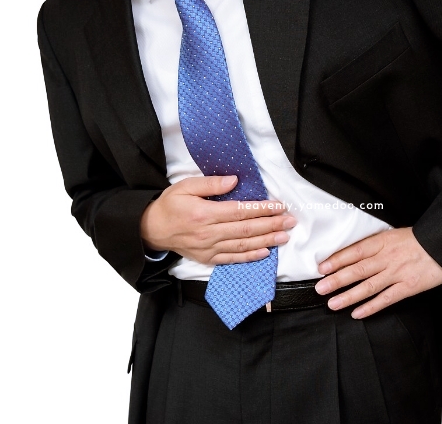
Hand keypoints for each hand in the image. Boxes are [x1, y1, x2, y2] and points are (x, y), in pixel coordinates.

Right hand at [140, 175, 295, 264]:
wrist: (152, 229)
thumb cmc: (170, 205)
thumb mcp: (186, 187)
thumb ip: (211, 184)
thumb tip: (235, 181)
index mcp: (205, 214)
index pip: (240, 211)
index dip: (262, 208)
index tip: (279, 205)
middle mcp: (209, 234)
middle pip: (246, 229)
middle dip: (271, 224)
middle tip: (290, 220)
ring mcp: (210, 249)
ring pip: (244, 245)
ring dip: (267, 240)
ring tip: (284, 236)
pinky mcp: (208, 259)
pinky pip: (233, 259)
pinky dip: (250, 257)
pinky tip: (265, 252)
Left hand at [314, 227, 441, 318]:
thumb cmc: (420, 239)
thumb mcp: (394, 234)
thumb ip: (375, 244)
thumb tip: (353, 253)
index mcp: (382, 242)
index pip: (355, 251)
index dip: (337, 260)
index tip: (322, 268)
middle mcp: (387, 258)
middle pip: (357, 270)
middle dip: (336, 280)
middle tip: (320, 288)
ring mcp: (397, 273)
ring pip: (368, 286)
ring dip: (348, 296)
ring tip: (332, 303)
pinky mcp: (408, 287)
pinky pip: (386, 299)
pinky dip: (371, 307)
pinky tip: (357, 313)